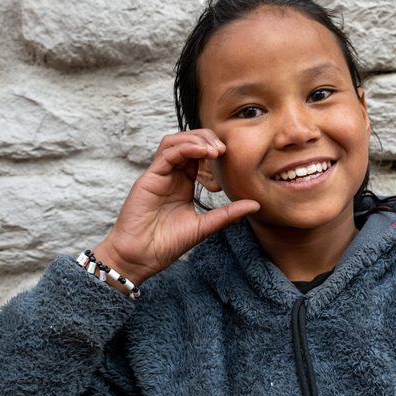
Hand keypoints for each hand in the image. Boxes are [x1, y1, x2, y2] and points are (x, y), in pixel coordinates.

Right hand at [92, 129, 259, 285]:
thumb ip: (228, 214)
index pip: (199, 154)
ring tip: (213, 149)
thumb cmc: (166, 244)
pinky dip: (185, 148)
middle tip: (224, 149)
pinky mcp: (149, 178)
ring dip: (196, 139)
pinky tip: (201, 152)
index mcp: (183, 183)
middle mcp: (171, 175)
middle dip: (208, 138)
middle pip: (188, 141)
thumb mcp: (204, 226)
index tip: (231, 157)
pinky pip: (166, 153)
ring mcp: (159, 175)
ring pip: (175, 141)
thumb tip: (255, 205)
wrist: (140, 257)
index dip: (215, 150)